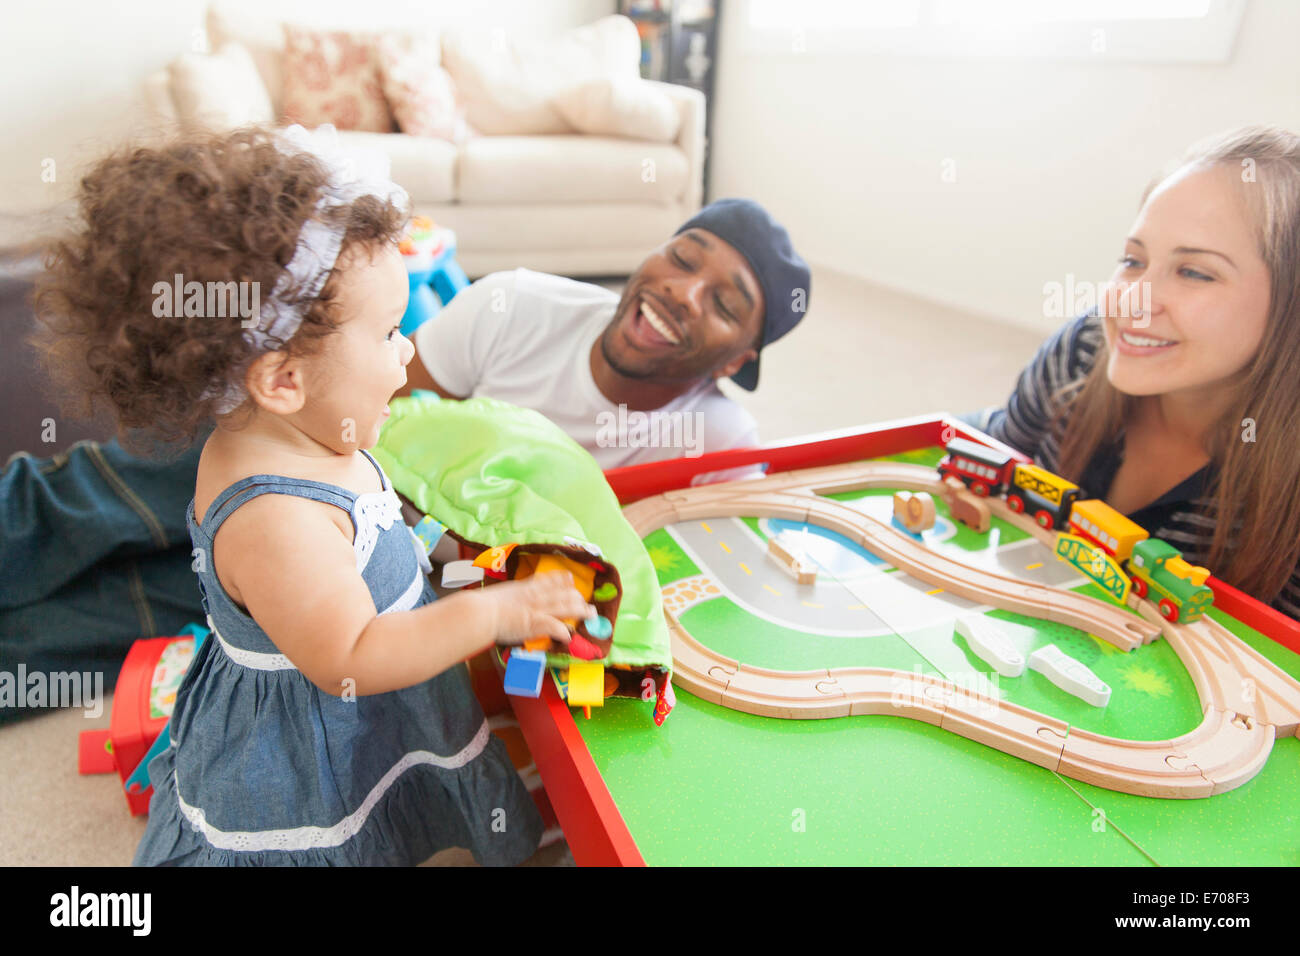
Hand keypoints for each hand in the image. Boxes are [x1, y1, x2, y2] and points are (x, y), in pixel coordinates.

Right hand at [477, 571, 595, 646]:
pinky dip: (564, 632)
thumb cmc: (481, 605)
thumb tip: (506, 601)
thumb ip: (508, 596)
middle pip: (562, 593)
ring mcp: (537, 609)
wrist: (479, 612)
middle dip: (577, 597)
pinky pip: (556, 627)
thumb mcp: (498, 595)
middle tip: (586, 602)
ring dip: (581, 611)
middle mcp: (535, 596)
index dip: (561, 579)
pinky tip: (569, 637)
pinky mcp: (536, 623)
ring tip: (590, 614)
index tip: (570, 579)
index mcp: (524, 587)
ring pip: (566, 607)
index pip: (548, 580)